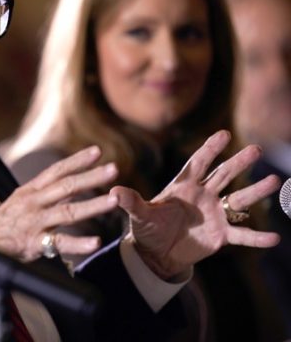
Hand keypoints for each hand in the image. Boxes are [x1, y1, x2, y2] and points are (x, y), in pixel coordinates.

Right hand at [0, 146, 118, 260]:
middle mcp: (33, 202)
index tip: (97, 151)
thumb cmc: (3, 224)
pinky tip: (96, 242)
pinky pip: (59, 243)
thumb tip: (68, 184)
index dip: (76, 160)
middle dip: (91, 177)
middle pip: (65, 186)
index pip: (56, 171)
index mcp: (30, 191)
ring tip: (113, 200)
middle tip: (114, 169)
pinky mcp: (32, 243)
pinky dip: (78, 244)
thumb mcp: (20, 202)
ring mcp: (33, 222)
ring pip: (67, 211)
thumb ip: (43, 194)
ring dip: (92, 205)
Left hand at [111, 130, 280, 279]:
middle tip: (256, 149)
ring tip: (275, 181)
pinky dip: (257, 238)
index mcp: (183, 186)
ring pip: (238, 199)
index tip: (224, 134)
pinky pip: (242, 235)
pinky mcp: (221, 235)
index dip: (210, 149)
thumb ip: (130, 202)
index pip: (198, 163)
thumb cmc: (146, 228)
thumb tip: (112, 191)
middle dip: (238, 163)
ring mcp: (215, 214)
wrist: (155, 253)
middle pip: (223, 175)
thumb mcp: (137, 215)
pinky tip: (275, 238)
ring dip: (256, 191)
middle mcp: (203, 196)